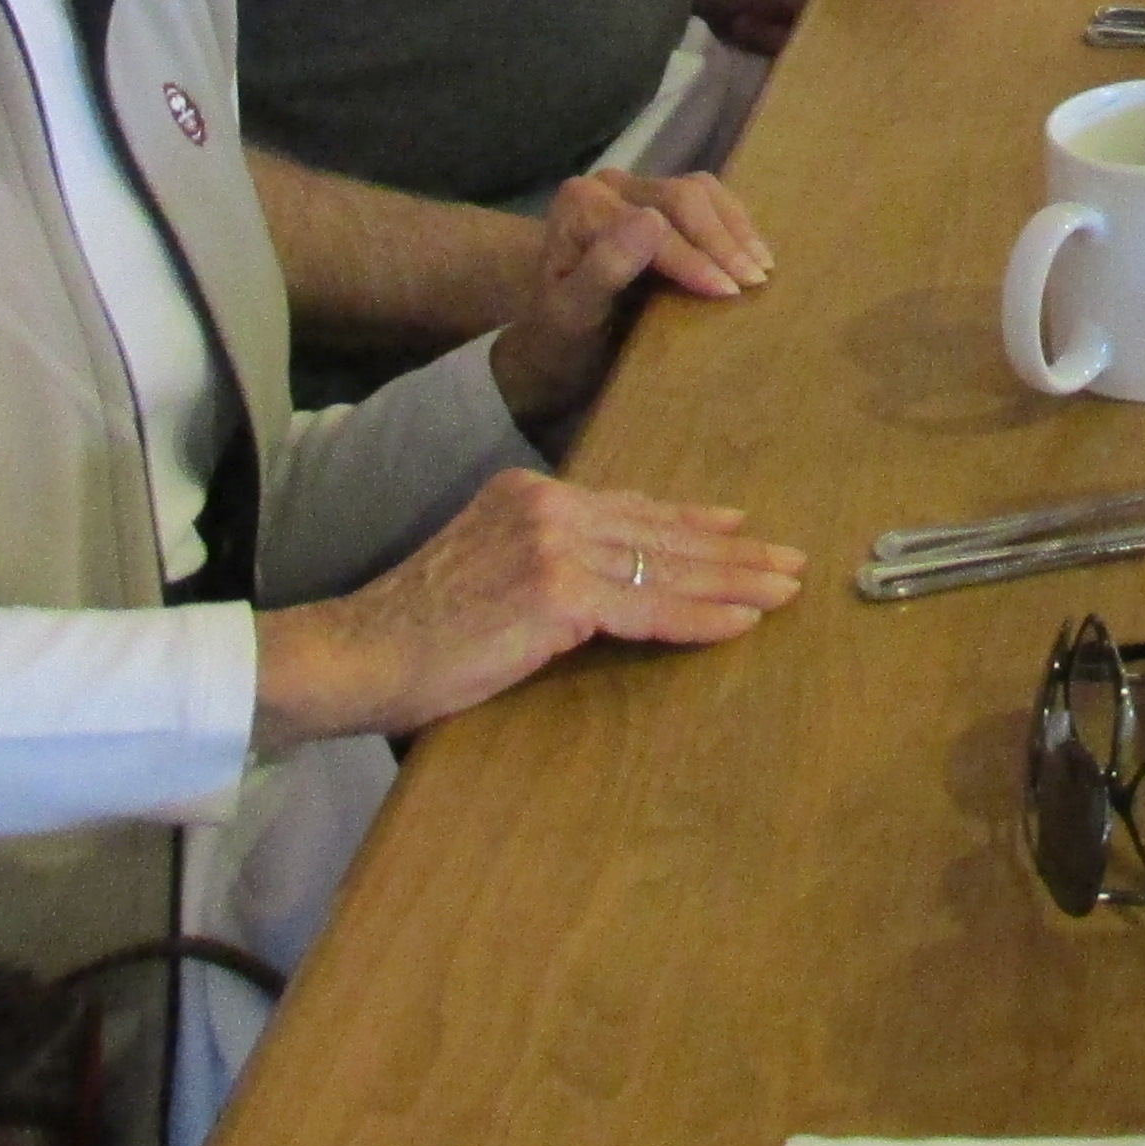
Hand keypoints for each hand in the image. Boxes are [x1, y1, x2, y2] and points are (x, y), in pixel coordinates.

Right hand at [252, 468, 800, 744]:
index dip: (689, 520)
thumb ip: (544, 563)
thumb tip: (602, 587)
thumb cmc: (413, 632)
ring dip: (733, 582)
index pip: (628, 507)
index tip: (739, 525)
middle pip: (658, 531)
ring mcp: (553, 545)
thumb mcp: (483, 571)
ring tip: (783, 590)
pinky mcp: (556, 594)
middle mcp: (546, 504)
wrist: (356, 653)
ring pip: (663, 567)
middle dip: (731, 550)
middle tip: (788, 559)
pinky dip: (700, 617)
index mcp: (528, 492)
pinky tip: (741, 622)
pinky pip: (647, 608)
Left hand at [487, 167, 776, 416]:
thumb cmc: (561, 333)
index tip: (728, 292)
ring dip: (735, 229)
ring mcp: (637, 188)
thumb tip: (651, 224)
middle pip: (681, 198)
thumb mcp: (572, 313)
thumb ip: (604, 268)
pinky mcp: (661, 198)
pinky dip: (734, 224)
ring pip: (700, 190)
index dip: (693, 257)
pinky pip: (708, 197)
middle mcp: (608, 185)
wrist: (555, 337)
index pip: (651, 226)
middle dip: (721, 242)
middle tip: (754, 282)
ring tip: (760, 270)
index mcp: (581, 205)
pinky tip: (752, 254)